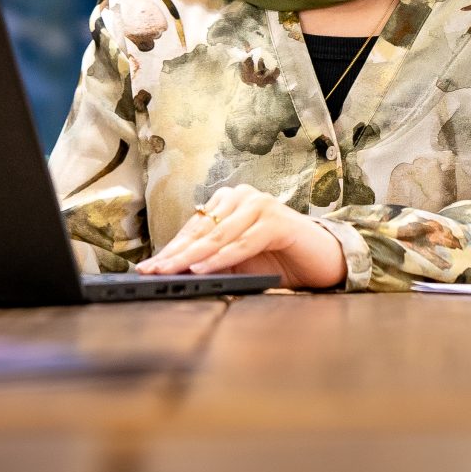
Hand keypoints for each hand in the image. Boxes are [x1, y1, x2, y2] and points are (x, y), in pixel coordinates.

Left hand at [138, 185, 346, 288]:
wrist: (322, 260)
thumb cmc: (278, 259)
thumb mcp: (239, 261)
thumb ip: (212, 262)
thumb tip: (175, 274)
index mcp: (230, 202)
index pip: (194, 228)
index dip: (170, 249)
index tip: (147, 268)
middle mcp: (243, 197)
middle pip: (202, 230)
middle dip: (174, 254)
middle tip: (152, 272)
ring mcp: (260, 205)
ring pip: (218, 236)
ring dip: (192, 257)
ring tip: (170, 271)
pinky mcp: (276, 221)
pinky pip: (242, 242)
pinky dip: (221, 257)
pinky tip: (202, 268)